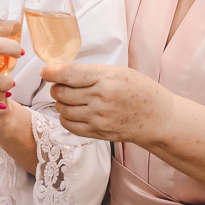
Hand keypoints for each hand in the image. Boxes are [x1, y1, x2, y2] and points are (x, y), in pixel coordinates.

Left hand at [44, 62, 174, 145]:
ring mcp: (99, 118)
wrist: (158, 117)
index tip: (45, 72)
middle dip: (55, 87)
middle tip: (59, 84)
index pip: (69, 74)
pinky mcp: (98, 133)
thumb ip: (91, 72)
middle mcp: (100, 99)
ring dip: (60, 103)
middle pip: (62, 92)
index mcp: (106, 79)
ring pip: (63, 109)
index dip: (51, 72)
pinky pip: (70, 126)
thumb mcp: (118, 72)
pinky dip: (65, 118)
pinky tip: (71, 112)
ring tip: (67, 98)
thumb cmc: (140, 91)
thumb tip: (62, 72)